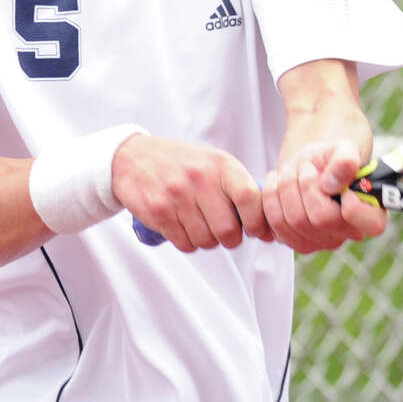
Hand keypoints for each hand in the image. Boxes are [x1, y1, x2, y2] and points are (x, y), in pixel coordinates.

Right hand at [111, 135, 271, 251]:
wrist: (133, 158)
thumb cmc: (183, 164)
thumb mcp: (214, 162)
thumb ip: (239, 187)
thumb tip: (269, 227)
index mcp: (220, 164)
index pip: (250, 198)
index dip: (258, 222)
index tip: (255, 230)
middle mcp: (200, 179)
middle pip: (228, 231)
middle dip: (230, 238)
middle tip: (225, 231)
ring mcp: (177, 196)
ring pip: (206, 241)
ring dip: (207, 240)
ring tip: (201, 225)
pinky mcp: (158, 212)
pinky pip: (184, 244)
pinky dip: (188, 242)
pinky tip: (184, 226)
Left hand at [261, 139, 387, 253]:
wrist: (308, 164)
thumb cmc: (330, 158)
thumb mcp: (342, 148)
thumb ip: (345, 160)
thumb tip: (332, 183)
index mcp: (371, 214)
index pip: (371, 225)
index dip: (353, 205)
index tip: (336, 181)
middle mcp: (348, 234)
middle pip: (321, 219)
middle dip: (306, 184)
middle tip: (305, 166)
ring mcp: (321, 242)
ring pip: (295, 221)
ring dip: (286, 187)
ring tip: (291, 170)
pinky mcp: (295, 241)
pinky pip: (275, 224)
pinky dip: (272, 197)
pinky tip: (277, 181)